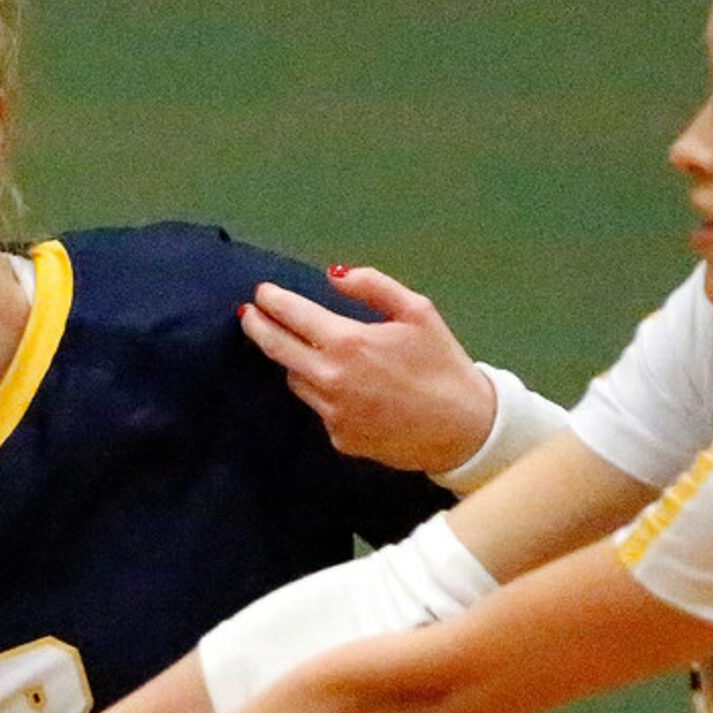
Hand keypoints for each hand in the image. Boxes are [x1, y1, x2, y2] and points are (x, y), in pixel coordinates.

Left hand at [243, 265, 494, 475]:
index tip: (261, 292)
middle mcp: (330, 379)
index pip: (293, 315)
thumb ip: (372, 286)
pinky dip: (325, 393)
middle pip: (276, 349)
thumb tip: (334, 274)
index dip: (273, 301)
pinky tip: (347, 388)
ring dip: (295, 362)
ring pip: (296, 381)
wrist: (464, 429)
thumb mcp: (417, 311)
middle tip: (248, 313)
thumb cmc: (443, 366)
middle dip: (257, 327)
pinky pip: (320, 408)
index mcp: (348, 343)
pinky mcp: (339, 438)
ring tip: (303, 349)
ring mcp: (331, 413)